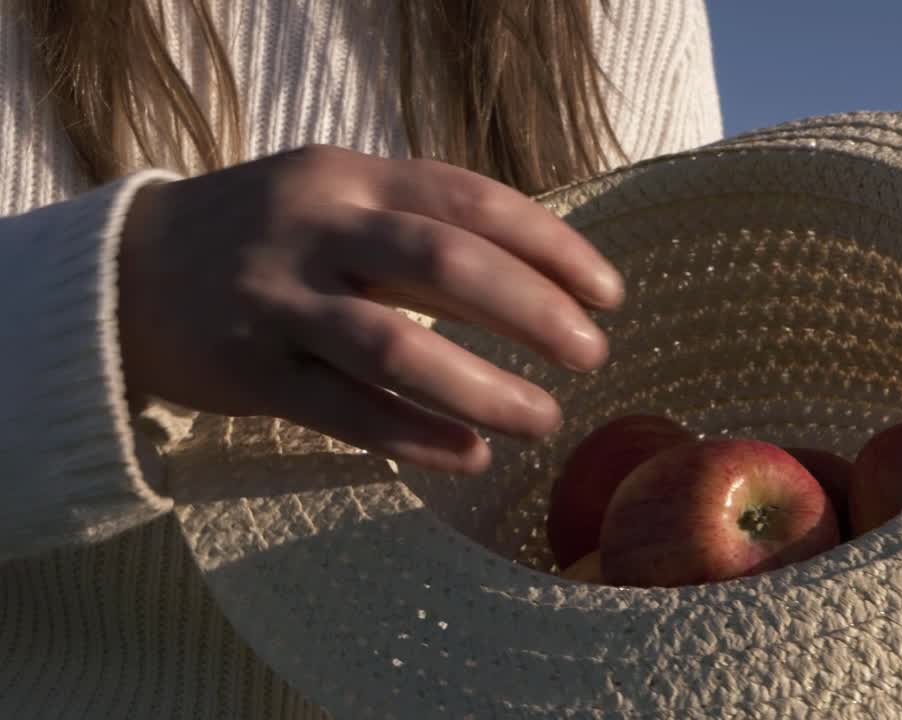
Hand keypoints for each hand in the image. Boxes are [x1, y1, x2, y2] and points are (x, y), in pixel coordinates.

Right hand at [118, 145, 623, 475]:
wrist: (124, 274)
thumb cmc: (265, 236)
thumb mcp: (338, 202)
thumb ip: (424, 228)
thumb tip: (542, 280)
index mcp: (350, 177)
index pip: (472, 200)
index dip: (552, 247)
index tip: (608, 292)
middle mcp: (315, 228)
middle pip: (446, 263)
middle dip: (534, 312)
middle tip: (592, 355)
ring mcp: (277, 300)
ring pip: (396, 347)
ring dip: (484, 389)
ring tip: (545, 419)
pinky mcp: (249, 371)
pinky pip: (345, 412)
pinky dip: (415, 437)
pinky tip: (470, 455)